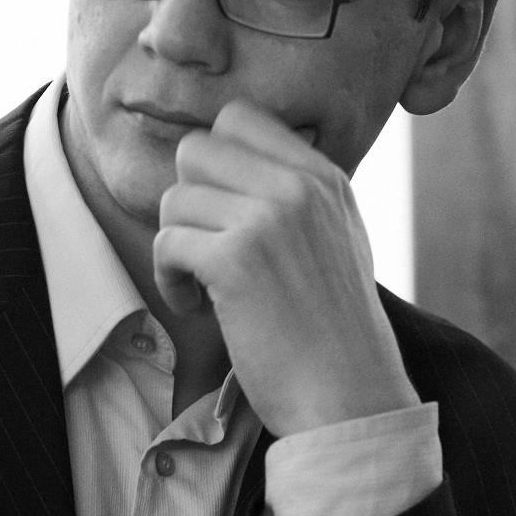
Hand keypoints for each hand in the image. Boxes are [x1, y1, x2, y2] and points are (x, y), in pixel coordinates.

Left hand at [152, 100, 418, 436]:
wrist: (350, 396)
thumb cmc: (336, 332)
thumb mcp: (338, 240)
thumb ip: (298, 196)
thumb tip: (237, 165)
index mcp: (324, 176)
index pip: (240, 119)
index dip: (213, 166)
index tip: (221, 214)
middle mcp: (299, 186)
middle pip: (195, 150)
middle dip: (188, 202)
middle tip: (204, 248)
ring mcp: (268, 218)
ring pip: (174, 199)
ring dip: (175, 248)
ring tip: (204, 288)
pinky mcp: (236, 260)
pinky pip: (166, 243)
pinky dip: (170, 280)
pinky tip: (198, 307)